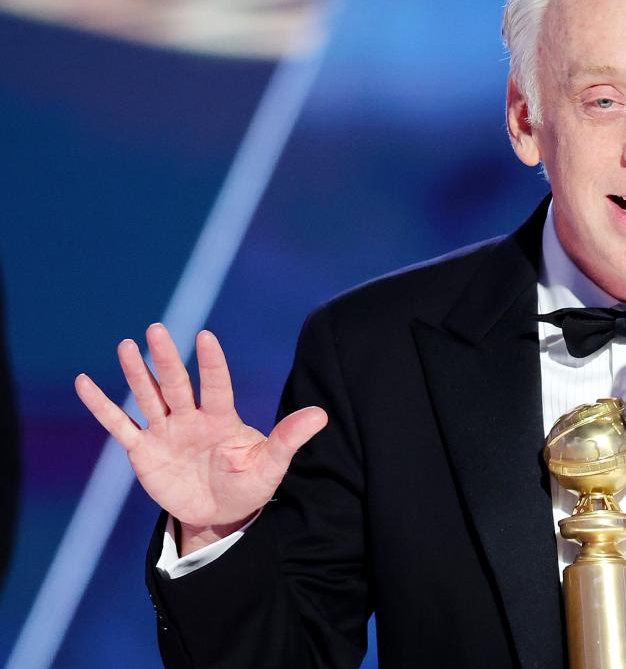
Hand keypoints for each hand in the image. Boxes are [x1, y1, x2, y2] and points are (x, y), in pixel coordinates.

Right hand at [75, 323, 326, 554]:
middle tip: (156, 329)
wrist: (221, 514)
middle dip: (167, 359)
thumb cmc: (249, 484)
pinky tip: (86, 382)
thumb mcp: (271, 466)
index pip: (216, 385)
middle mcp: (191, 418)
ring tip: (127, 344)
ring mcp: (166, 431)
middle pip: (177, 384)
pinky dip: (102, 406)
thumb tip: (321, 415)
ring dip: (137, 373)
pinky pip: (119, 425)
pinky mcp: (143, 451)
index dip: (211, 363)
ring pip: (149, 396)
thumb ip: (289, 439)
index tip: (205, 336)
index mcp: (222, 418)